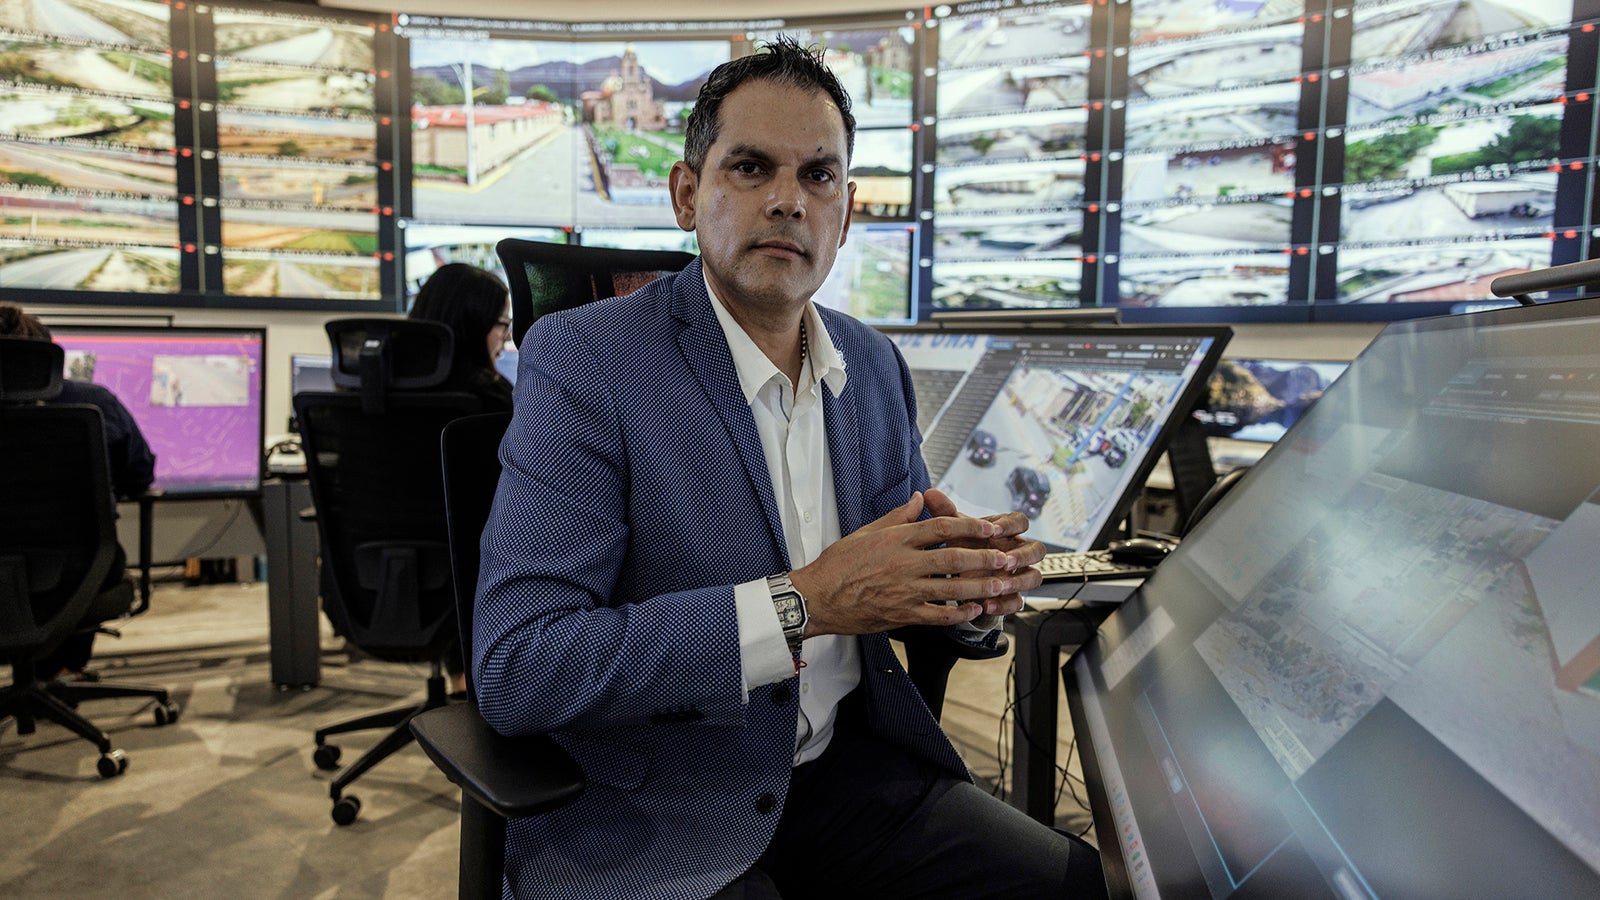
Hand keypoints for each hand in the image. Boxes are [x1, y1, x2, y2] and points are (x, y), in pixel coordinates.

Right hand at [788, 491, 1040, 636]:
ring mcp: (904, 591)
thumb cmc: (837, 565)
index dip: (969, 527)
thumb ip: (896, 516)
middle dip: (983, 557)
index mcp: (896, 540)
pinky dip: (958, 614)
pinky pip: (937, 615)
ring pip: (950, 588)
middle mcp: (904, 563)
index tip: (989, 527)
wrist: (817, 597)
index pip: (940, 527)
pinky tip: (974, 610)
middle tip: (1006, 557)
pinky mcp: (902, 614)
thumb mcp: (865, 532)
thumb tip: (918, 498)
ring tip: (1000, 584)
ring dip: (979, 586)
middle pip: (953, 558)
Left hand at [922, 488, 1043, 626]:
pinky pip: (1017, 601)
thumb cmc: (962, 548)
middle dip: (1023, 556)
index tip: (994, 530)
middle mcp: (1017, 553)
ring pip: (1034, 577)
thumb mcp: (954, 531)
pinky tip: (987, 604)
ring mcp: (1017, 575)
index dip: (1011, 525)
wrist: (960, 578)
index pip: (1021, 521)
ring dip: (1018, 581)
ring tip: (999, 586)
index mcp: (1006, 532)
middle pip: (1038, 550)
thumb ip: (945, 513)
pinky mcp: (1011, 596)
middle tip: (1005, 561)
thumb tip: (929, 493)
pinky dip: (1004, 604)